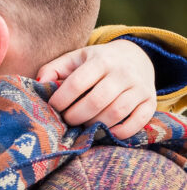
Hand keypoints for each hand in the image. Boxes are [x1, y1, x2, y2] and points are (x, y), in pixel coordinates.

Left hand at [36, 39, 156, 138]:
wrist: (135, 57)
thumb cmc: (95, 62)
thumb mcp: (74, 59)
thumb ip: (52, 70)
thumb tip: (39, 85)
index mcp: (100, 60)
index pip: (76, 83)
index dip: (60, 100)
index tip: (53, 107)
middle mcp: (123, 72)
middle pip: (96, 101)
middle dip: (75, 116)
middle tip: (67, 120)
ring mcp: (139, 87)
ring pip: (115, 113)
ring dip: (94, 125)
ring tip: (83, 125)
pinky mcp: (150, 102)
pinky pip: (137, 122)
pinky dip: (120, 132)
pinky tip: (106, 132)